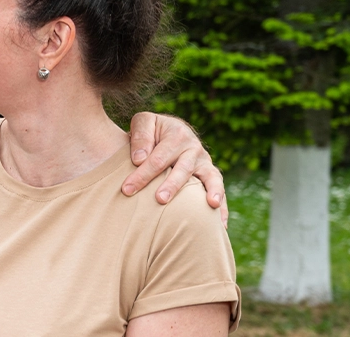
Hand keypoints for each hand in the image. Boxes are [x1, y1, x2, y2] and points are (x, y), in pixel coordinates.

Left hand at [122, 112, 227, 226]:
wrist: (170, 129)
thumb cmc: (152, 130)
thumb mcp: (143, 123)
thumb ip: (141, 137)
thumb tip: (139, 159)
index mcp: (176, 134)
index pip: (157, 158)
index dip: (142, 175)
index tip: (127, 189)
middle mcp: (194, 148)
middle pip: (182, 169)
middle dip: (171, 185)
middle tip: (159, 199)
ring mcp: (204, 161)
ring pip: (208, 178)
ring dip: (210, 191)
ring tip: (210, 205)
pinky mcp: (210, 173)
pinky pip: (219, 189)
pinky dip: (222, 206)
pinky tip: (221, 225)